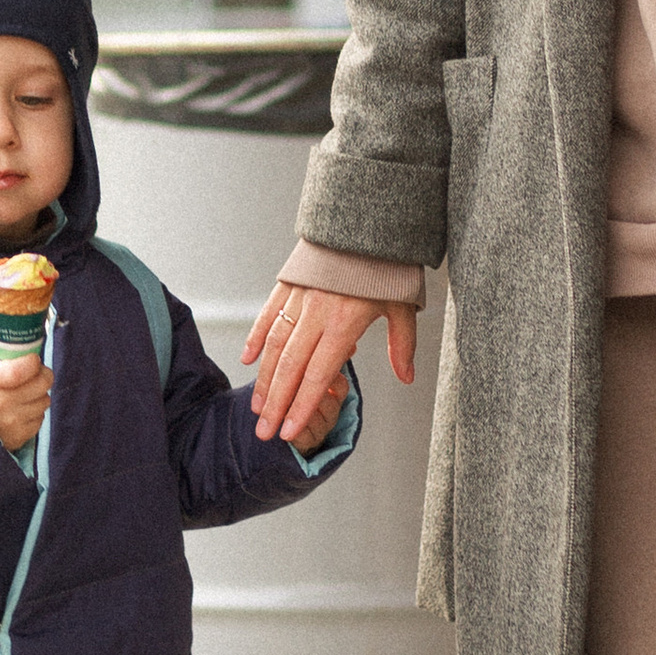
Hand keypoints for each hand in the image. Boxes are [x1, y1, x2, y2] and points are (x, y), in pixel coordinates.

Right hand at [0, 346, 51, 453]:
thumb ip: (1, 353)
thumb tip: (25, 343)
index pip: (21, 370)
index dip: (33, 362)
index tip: (32, 359)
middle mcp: (1, 403)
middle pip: (42, 383)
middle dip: (42, 375)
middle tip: (33, 374)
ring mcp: (11, 422)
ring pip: (44, 400)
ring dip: (38, 395)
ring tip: (22, 394)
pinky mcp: (18, 437)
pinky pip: (40, 418)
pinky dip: (33, 412)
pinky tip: (20, 410)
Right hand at [242, 281, 417, 447]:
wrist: (369, 222)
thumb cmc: (389, 266)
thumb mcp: (403, 306)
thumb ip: (402, 344)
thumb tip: (407, 378)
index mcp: (345, 322)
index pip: (319, 373)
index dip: (303, 404)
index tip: (289, 430)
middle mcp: (318, 312)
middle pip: (291, 366)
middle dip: (277, 403)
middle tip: (264, 432)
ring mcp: (300, 297)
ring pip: (276, 344)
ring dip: (264, 378)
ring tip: (257, 406)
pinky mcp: (290, 283)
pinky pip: (269, 314)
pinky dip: (257, 337)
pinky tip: (249, 360)